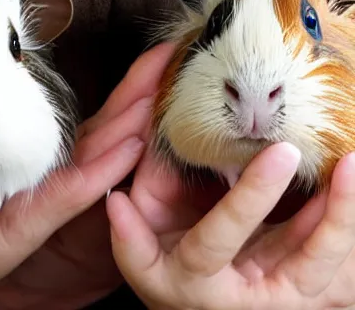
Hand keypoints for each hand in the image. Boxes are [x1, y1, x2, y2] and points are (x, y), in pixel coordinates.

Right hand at [0, 42, 173, 306]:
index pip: (56, 204)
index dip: (96, 175)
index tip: (133, 145)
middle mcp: (17, 210)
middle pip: (83, 167)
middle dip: (125, 128)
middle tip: (161, 87)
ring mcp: (16, 180)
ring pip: (79, 146)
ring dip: (117, 113)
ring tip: (152, 78)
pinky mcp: (5, 157)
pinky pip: (56, 134)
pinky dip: (92, 116)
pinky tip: (121, 98)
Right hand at [106, 142, 354, 309]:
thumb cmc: (172, 277)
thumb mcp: (142, 258)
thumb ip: (129, 230)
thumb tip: (115, 201)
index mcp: (198, 282)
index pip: (222, 239)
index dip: (250, 198)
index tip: (278, 152)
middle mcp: (250, 301)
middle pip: (304, 265)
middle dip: (331, 215)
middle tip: (348, 162)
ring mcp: (287, 303)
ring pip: (336, 274)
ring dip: (352, 222)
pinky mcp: (313, 301)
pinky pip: (347, 278)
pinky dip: (354, 235)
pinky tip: (352, 188)